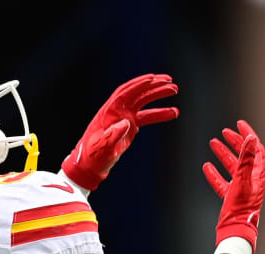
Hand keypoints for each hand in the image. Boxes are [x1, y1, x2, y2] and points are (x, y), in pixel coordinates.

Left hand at [61, 74, 179, 190]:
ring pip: (144, 102)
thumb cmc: (93, 156)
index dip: (139, 84)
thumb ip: (113, 134)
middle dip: (153, 86)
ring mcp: (123, 118)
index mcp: (109, 111)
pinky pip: (146, 116)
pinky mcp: (129, 127)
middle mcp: (117, 111)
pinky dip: (159, 114)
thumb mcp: (102, 146)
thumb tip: (126, 123)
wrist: (90, 165)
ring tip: (175, 91)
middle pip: (137, 93)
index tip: (153, 78)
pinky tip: (172, 113)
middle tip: (170, 82)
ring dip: (158, 95)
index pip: (126, 92)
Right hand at [203, 120, 264, 252]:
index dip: (248, 135)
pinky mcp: (230, 197)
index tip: (239, 124)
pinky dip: (214, 173)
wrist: (235, 231)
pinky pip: (221, 181)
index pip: (255, 149)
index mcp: (257, 174)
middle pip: (243, 155)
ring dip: (223, 154)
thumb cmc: (241, 209)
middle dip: (234, 142)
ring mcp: (240, 188)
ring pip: (231, 166)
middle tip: (225, 132)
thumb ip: (247, 159)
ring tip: (213, 144)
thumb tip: (251, 139)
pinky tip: (207, 167)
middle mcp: (250, 179)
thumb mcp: (243, 180)